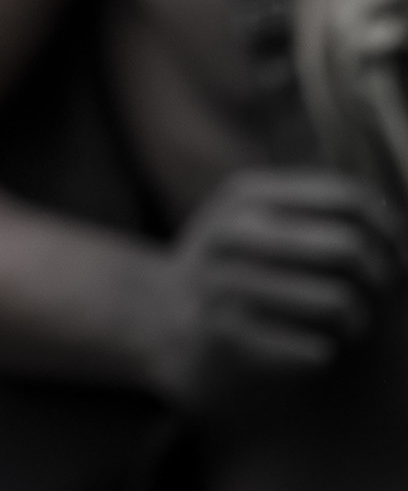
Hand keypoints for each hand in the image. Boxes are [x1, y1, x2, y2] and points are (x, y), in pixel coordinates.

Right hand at [139, 169, 402, 405]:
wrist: (162, 316)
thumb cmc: (235, 263)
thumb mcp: (258, 216)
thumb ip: (320, 211)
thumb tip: (394, 231)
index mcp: (245, 195)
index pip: (347, 198)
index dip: (387, 226)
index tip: (393, 250)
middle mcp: (232, 233)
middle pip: (349, 248)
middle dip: (381, 276)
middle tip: (377, 291)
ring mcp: (225, 284)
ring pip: (339, 302)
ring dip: (358, 319)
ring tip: (349, 322)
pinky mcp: (228, 335)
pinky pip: (317, 348)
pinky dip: (325, 350)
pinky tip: (310, 344)